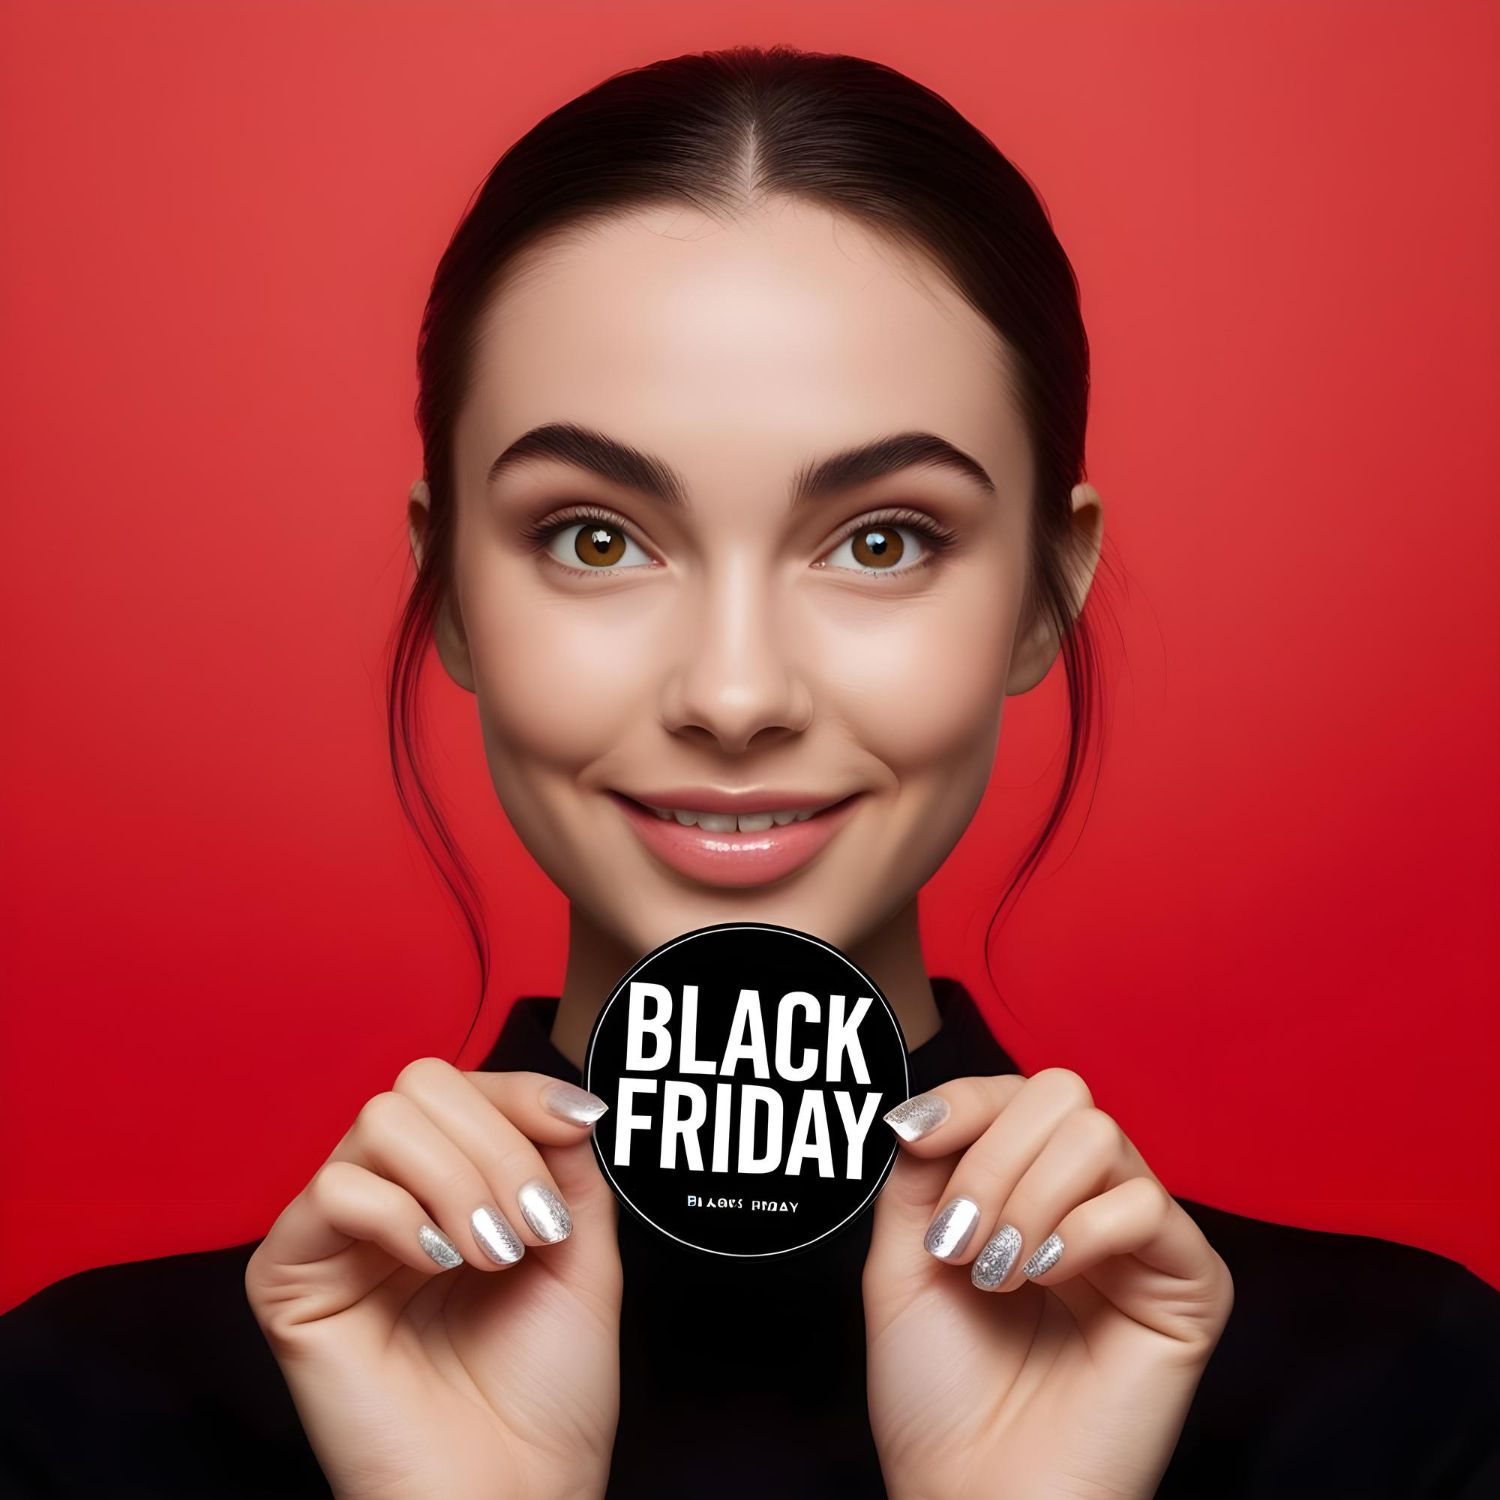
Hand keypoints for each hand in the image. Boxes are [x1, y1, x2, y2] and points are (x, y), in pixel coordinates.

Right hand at [245, 1063, 620, 1499]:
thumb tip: (560, 1093)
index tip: (577, 1127)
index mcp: (450, 1184)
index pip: (464, 1085)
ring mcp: (337, 1236)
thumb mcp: (580, 1246)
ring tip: (492, 1256)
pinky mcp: (289, 1279)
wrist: (516, 1493)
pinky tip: (438, 1265)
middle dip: (496, 1144)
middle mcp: (389, 1197)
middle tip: (531, 1229)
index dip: (522, 1092)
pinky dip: (400, 1214)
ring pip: (380, 1123)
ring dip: (458, 1180)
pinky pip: (332, 1191)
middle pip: (420, 1085)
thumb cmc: (546, 1391)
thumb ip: (564, 1159)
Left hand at [863, 1069, 1231, 1499]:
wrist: (970, 1498)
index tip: (914, 1142)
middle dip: (991, 1156)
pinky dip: (1082, 1232)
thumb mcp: (902, 1257)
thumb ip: (921, 1169)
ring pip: (1099, 1135)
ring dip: (1027, 1199)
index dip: (964, 1102)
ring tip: (998, 1275)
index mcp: (1027, 1189)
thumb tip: (929, 1106)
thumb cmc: (938, 1395)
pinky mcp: (1190, 1286)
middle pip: (1061, 1094)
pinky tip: (1047, 1281)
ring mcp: (1142, 1242)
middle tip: (961, 1241)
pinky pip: (1146, 1205)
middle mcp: (1088, 1203)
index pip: (1016, 1093)